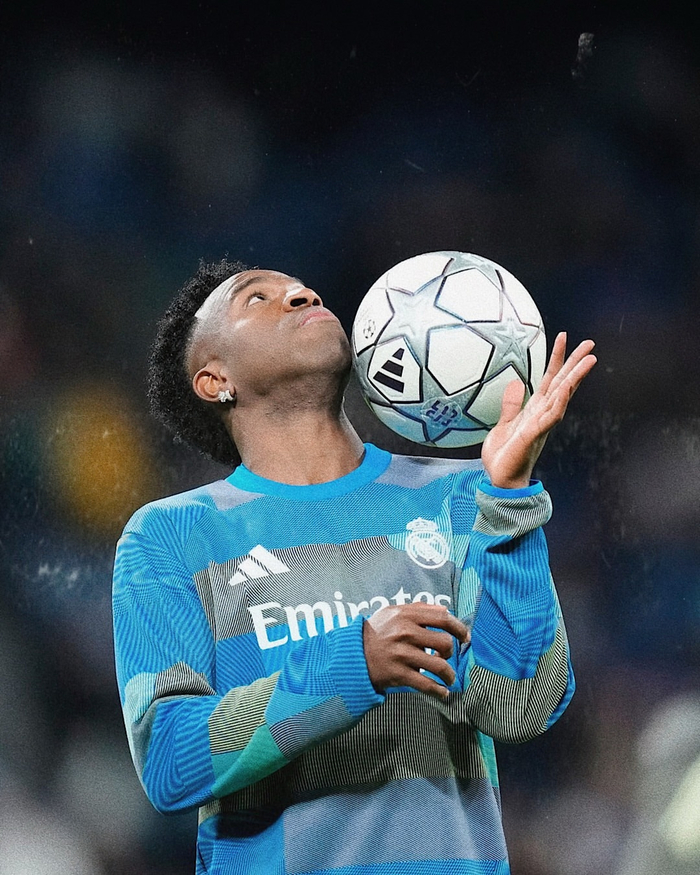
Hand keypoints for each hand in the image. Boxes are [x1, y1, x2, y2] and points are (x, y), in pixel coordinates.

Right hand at [363, 603, 469, 699]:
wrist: (352, 655)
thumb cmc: (377, 632)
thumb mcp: (392, 612)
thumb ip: (418, 609)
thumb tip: (445, 611)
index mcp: (406, 615)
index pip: (442, 617)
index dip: (459, 627)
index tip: (465, 637)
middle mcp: (405, 632)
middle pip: (444, 642)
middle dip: (451, 652)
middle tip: (447, 656)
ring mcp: (402, 654)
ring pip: (439, 666)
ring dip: (449, 675)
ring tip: (449, 678)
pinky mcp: (398, 674)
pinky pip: (427, 684)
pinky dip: (439, 691)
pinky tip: (443, 692)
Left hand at [481, 332, 596, 488]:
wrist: (500, 480)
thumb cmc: (504, 456)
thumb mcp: (503, 425)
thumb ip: (511, 406)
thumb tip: (516, 385)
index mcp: (535, 410)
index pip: (550, 379)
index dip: (558, 359)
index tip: (565, 338)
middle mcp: (542, 414)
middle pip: (563, 383)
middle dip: (576, 363)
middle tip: (591, 343)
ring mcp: (541, 424)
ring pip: (562, 396)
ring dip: (575, 378)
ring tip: (589, 359)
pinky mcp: (534, 435)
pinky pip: (549, 416)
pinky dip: (558, 402)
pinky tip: (565, 388)